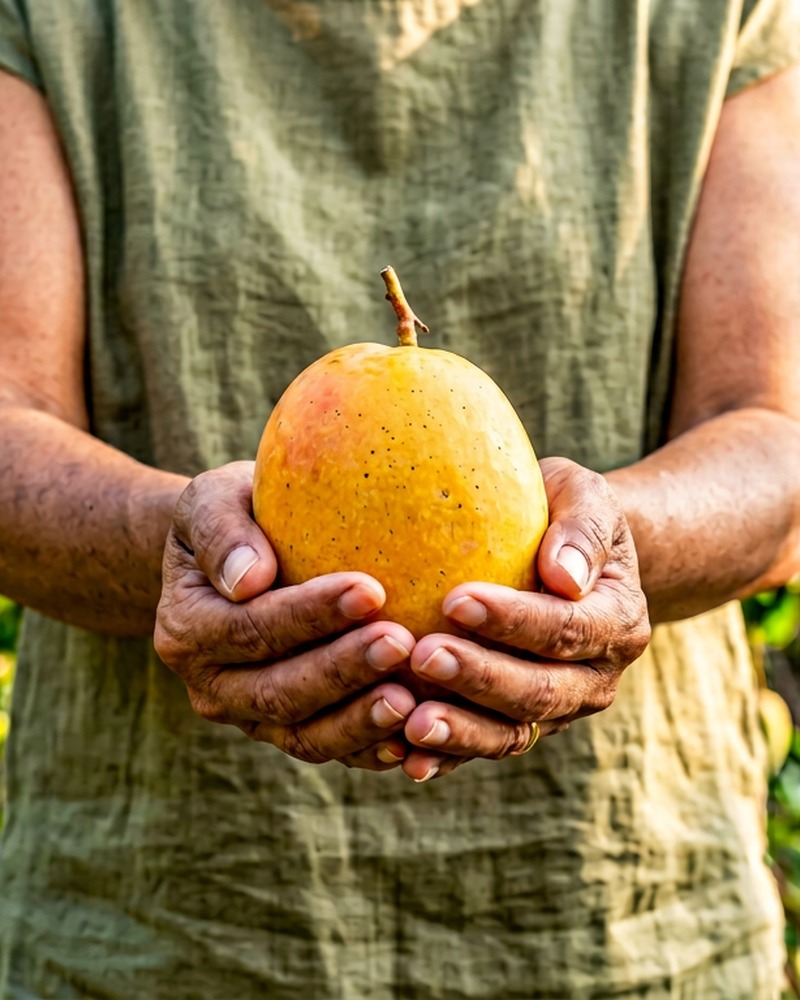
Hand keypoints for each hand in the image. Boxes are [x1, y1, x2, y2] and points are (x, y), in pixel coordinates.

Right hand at [154, 461, 417, 769]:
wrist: (238, 560)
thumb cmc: (236, 513)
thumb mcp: (212, 500)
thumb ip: (220, 530)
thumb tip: (248, 579)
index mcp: (188, 628)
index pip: (249, 628)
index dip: (309, 615)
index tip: (370, 589)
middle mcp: (211, 685)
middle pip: (278, 691)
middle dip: (342, 671)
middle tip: (402, 643)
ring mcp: (250, 717)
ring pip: (304, 736)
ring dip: (359, 722)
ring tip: (413, 700)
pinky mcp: (288, 733)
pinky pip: (331, 752)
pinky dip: (371, 750)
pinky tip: (415, 738)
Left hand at [399, 457, 651, 781]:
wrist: (566, 557)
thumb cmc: (563, 511)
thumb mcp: (583, 496)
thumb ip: (582, 529)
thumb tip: (565, 577)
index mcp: (617, 621)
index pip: (566, 628)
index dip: (513, 621)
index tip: (455, 600)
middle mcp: (595, 677)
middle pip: (540, 691)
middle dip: (480, 678)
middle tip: (422, 655)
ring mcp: (559, 709)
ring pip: (513, 733)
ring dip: (461, 732)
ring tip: (410, 723)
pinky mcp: (519, 725)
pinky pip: (483, 748)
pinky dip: (446, 758)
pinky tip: (403, 754)